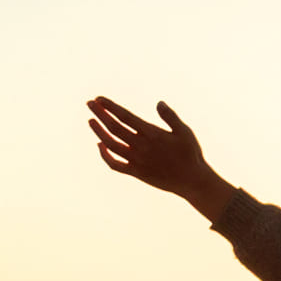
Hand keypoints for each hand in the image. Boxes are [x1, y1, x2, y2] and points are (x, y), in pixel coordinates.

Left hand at [87, 96, 236, 219]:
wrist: (191, 181)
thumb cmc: (190, 154)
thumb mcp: (184, 131)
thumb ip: (170, 117)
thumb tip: (158, 102)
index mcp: (151, 133)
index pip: (125, 116)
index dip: (110, 107)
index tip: (99, 99)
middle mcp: (141, 146)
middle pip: (114, 127)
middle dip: (100, 114)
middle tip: (89, 103)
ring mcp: (136, 160)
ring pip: (110, 144)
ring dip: (98, 132)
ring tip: (91, 121)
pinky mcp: (135, 173)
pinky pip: (114, 165)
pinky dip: (105, 155)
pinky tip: (100, 145)